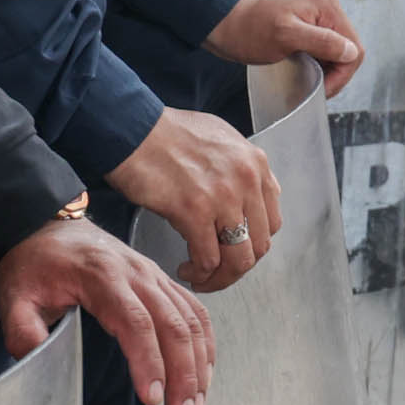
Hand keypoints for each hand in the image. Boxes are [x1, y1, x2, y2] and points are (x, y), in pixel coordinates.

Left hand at [0, 217, 214, 404]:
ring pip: (191, 320)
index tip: (154, 397)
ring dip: (198, 366)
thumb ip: (23, 329)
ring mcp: (154, 275)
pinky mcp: (162, 281)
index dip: (149, 361)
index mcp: (101, 276)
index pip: (135, 322)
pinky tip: (202, 374)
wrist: (49, 227)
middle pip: (173, 324)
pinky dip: (204, 345)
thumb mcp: (15, 293)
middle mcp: (136, 273)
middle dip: (183, 374)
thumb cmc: (37, 261)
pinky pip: (195, 311)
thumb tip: (37, 357)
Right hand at [105, 108, 282, 289]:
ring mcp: (223, 196)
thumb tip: (244, 197)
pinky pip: (208, 258)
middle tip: (217, 272)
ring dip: (220, 277)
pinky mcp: (194, 211)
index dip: (252, 244)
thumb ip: (239, 169)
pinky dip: (199, 272)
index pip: (272, 222)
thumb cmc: (165, 133)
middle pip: (259, 246)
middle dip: (237, 267)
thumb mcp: (220, 140)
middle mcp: (246, 180)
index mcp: (255, 163)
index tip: (233, 250)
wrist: (132, 128)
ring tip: (201, 277)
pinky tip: (186, 268)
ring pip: (238, 259)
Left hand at [204, 0, 364, 96]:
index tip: (322, 89)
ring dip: (327, 70)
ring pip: (338, 52)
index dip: (342, 74)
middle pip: (348, 50)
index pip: (353, 47)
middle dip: (335, 73)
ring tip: (309, 80)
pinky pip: (325, 49)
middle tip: (316, 88)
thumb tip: (350, 51)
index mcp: (326, 6)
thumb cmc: (249, 29)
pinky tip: (306, 70)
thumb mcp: (285, 37)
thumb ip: (321, 42)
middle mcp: (327, 7)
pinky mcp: (309, 26)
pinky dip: (319, 64)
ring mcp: (318, 16)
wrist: (226, 24)